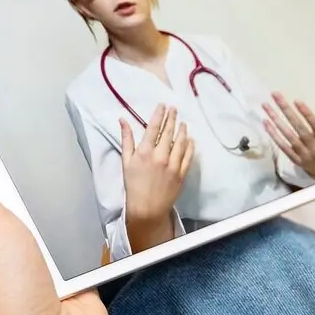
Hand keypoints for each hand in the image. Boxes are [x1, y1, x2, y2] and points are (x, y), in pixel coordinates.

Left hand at [0, 94, 109, 314]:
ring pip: (27, 186)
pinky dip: (68, 198)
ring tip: (55, 124)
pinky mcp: (51, 259)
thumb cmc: (1, 302)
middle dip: (2, 132)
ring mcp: (13, 247)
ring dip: (40, 166)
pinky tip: (82, 177)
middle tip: (21, 85)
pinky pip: (59, 213)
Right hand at [122, 106, 193, 254]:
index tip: (163, 106)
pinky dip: (190, 146)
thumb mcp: (126, 161)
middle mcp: (160, 156)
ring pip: (181, 142)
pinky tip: (191, 140)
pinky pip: (188, 156)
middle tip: (175, 109)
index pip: (154, 127)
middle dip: (172, 118)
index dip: (160, 114)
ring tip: (183, 123)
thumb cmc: (133, 185)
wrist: (146, 209)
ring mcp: (173, 165)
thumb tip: (123, 119)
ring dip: (182, 130)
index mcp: (145, 152)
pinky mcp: (181, 174)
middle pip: (169, 132)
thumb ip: (126, 139)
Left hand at [264, 94, 314, 180]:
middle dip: (286, 110)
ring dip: (276, 119)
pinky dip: (273, 134)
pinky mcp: (293, 158)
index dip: (307, 114)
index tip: (296, 101)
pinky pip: (281, 145)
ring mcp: (302, 153)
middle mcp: (313, 147)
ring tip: (266, 106)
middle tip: (275, 95)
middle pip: (298, 127)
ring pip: (287, 135)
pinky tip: (266, 122)